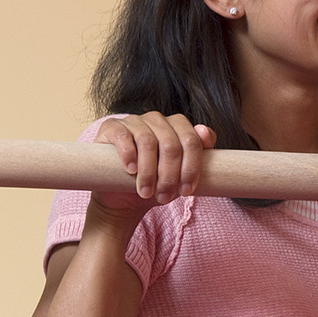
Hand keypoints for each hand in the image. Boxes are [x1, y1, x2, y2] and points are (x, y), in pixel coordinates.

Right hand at [92, 113, 214, 217]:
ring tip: (146, 192)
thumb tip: (206, 135)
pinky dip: (128, 155)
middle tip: (164, 197)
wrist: (122, 194)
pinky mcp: (112, 127)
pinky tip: (131, 171)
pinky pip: (123, 136)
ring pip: (148, 142)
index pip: (192, 140)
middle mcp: (157, 119)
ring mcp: (134, 120)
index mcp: (178, 126)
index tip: (186, 191)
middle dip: (169, 174)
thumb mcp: (180, 174)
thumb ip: (198, 154)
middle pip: (171, 144)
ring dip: (148, 172)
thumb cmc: (156, 182)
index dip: (191, 167)